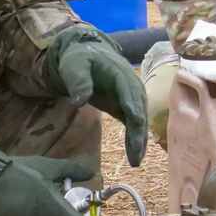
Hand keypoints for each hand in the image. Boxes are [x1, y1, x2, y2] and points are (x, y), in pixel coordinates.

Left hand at [44, 26, 147, 165]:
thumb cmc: (81, 59)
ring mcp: (131, 97)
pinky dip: (134, 139)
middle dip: (138, 132)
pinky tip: (134, 156)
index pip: (130, 93)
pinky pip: (133, 124)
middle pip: (139, 110)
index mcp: (121, 74)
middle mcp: (132, 87)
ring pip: (139, 120)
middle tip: (136, 154)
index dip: (133, 108)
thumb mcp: (75, 65)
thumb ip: (79, 81)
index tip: (136, 123)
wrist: (88, 54)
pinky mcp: (126, 106)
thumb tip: (80, 101)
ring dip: (139, 140)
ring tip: (136, 161)